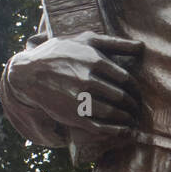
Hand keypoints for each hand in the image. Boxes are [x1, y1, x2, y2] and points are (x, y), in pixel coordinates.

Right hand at [8, 33, 143, 139]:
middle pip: (121, 97)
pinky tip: (125, 132)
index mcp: (95, 61)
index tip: (138, 94)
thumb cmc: (60, 51)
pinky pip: (99, 127)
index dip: (136, 89)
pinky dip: (116, 131)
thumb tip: (142, 46)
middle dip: (134, 105)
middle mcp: (88, 80)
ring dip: (127, 118)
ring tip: (132, 119)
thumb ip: (115, 43)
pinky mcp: (71, 114)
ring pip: (113, 113)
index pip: (126, 79)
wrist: (28, 72)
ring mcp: (79, 99)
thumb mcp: (86, 40)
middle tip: (137, 108)